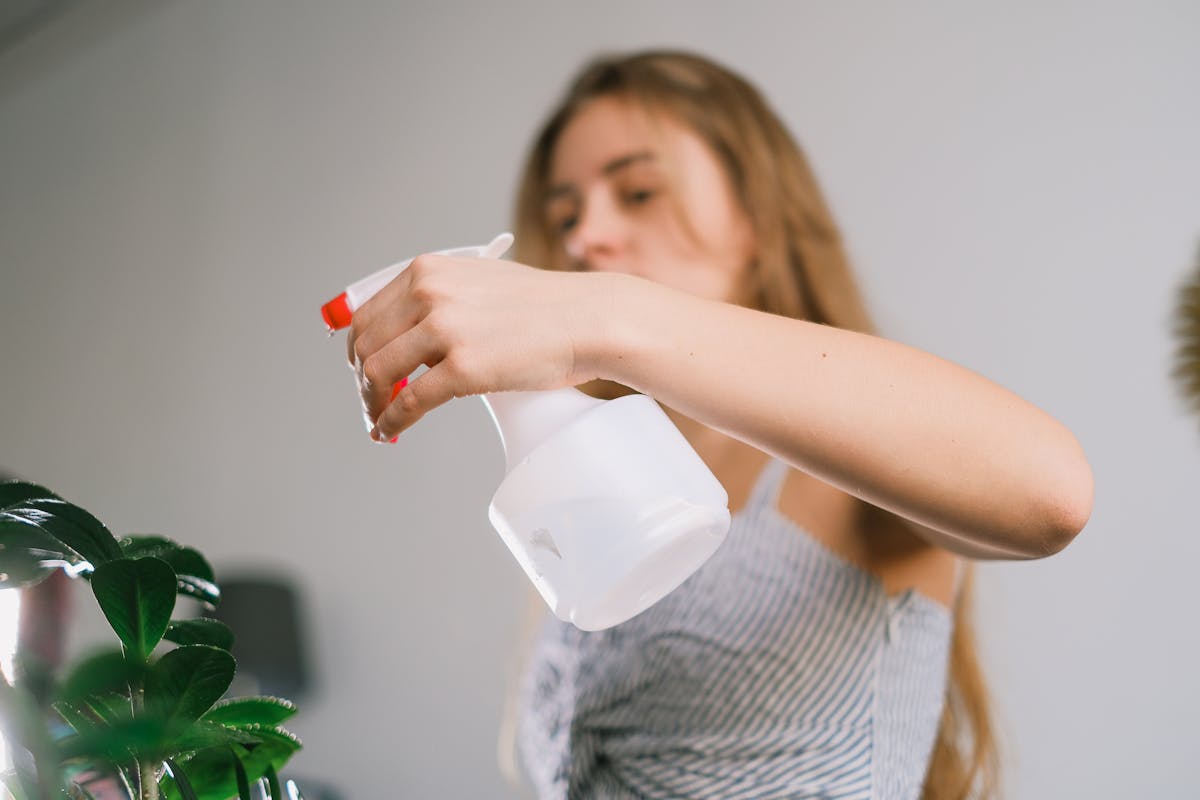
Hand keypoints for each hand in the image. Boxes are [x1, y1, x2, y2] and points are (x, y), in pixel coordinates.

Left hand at [346, 254, 606, 440]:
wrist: (588, 319)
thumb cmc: (545, 307)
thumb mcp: (481, 284)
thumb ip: (443, 301)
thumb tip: (412, 342)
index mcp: (429, 270)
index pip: (369, 312)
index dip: (360, 347)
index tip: (363, 367)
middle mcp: (430, 294)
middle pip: (367, 344)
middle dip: (363, 377)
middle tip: (371, 399)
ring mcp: (445, 330)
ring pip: (379, 372)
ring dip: (372, 401)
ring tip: (379, 417)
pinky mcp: (463, 368)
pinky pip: (409, 401)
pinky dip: (392, 420)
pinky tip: (390, 430)